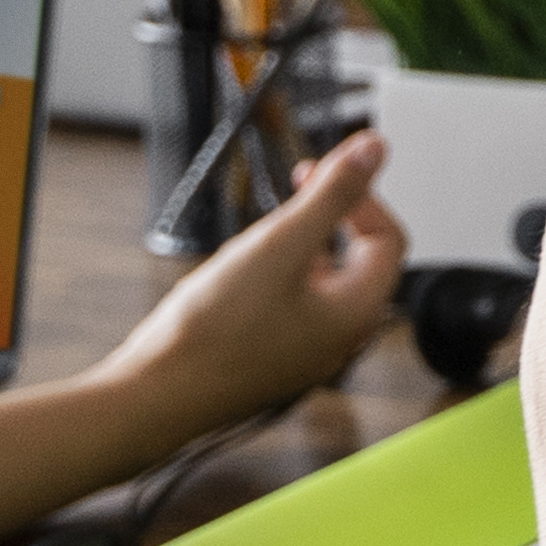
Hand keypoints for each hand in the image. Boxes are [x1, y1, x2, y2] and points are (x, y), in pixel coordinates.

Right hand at [103, 126, 409, 444]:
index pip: (388, 239)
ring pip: (319, 281)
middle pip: (356, 259)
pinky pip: (290, 305)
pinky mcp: (274, 358)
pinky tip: (233, 276)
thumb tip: (374, 150)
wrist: (157, 394)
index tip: (320, 173)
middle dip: (324, 219)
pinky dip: (272, 277)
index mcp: (356, 312)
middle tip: (288, 195)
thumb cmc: (214, 333)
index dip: (361, 197)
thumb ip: (331, 195)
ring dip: (294, 247)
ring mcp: (307, 353)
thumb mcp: (278, 244)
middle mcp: (341, 338)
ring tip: (253, 239)